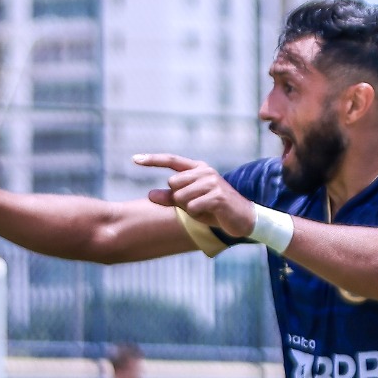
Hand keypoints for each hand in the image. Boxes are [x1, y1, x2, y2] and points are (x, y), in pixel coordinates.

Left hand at [135, 154, 255, 237]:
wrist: (243, 218)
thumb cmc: (215, 209)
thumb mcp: (189, 203)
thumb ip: (170, 198)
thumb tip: (149, 194)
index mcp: (198, 169)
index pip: (172, 160)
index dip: (153, 160)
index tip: (134, 159)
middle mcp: (205, 171)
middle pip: (173, 184)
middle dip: (179, 199)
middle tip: (197, 205)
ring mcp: (212, 182)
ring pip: (181, 197)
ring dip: (190, 208)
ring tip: (206, 209)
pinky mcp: (218, 196)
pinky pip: (192, 207)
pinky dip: (197, 214)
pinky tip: (211, 213)